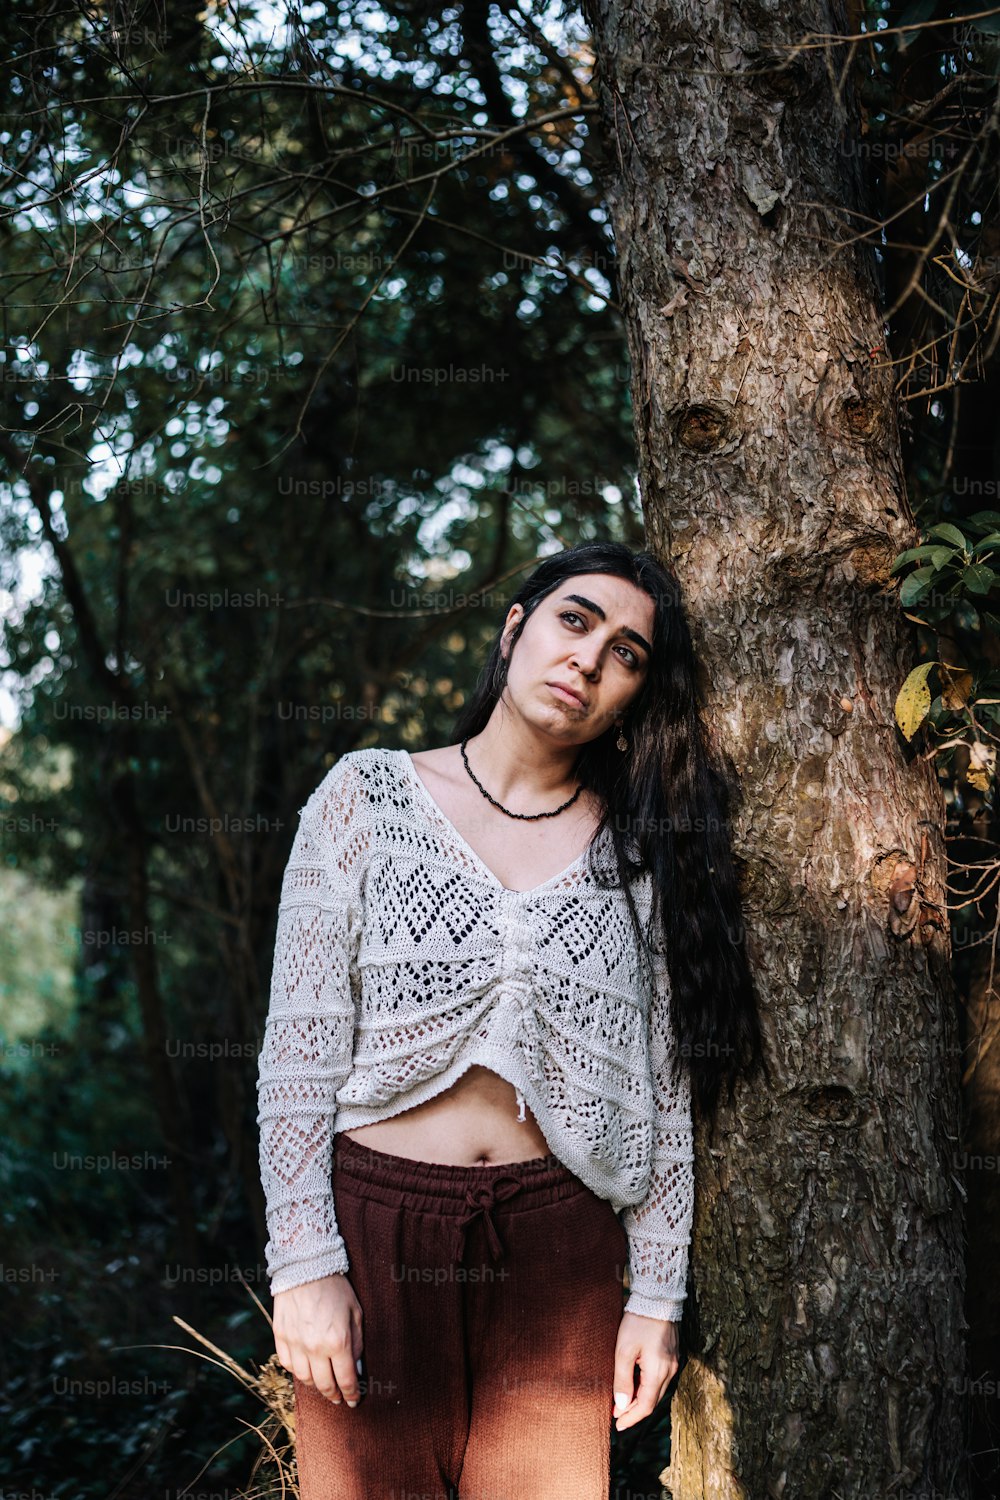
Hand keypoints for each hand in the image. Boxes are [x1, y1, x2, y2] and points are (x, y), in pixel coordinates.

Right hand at [273, 1273, 363, 1405]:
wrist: (305, 1266)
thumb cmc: (335, 1288)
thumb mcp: (355, 1313)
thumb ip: (357, 1343)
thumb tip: (356, 1368)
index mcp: (338, 1342)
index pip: (346, 1379)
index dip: (352, 1393)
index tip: (354, 1400)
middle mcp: (315, 1348)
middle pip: (325, 1385)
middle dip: (334, 1395)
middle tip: (339, 1398)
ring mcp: (295, 1344)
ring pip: (305, 1379)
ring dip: (316, 1386)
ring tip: (323, 1385)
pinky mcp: (281, 1337)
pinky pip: (289, 1365)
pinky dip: (298, 1371)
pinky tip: (306, 1369)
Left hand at [611, 1311, 679, 1430]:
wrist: (657, 1297)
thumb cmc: (638, 1322)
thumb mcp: (624, 1350)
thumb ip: (623, 1380)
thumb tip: (621, 1406)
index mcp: (658, 1371)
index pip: (646, 1406)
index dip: (631, 1418)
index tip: (617, 1425)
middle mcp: (670, 1371)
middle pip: (653, 1401)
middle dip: (635, 1411)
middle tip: (617, 1415)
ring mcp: (673, 1363)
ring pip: (657, 1391)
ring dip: (641, 1399)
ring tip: (623, 1402)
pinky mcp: (672, 1355)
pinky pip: (661, 1379)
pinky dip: (647, 1387)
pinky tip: (636, 1385)